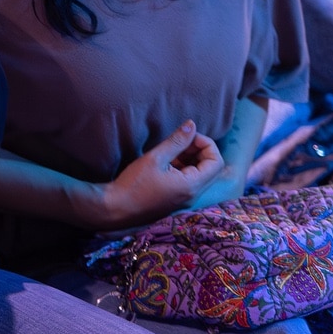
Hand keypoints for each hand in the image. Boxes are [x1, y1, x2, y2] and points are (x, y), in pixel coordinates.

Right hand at [91, 121, 223, 229]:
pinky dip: (183, 169)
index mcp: (192, 185)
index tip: (188, 137)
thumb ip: (177, 141)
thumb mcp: (155, 158)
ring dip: (190, 159)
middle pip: (211, 168)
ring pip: (200, 175)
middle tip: (180, 142)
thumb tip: (192, 125)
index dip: (206, 144)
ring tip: (170, 152)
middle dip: (199, 151)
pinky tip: (165, 163)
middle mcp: (193, 195)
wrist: (116, 208)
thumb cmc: (134, 184)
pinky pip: (189, 182)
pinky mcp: (176, 201)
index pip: (216, 162)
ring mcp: (185, 200)